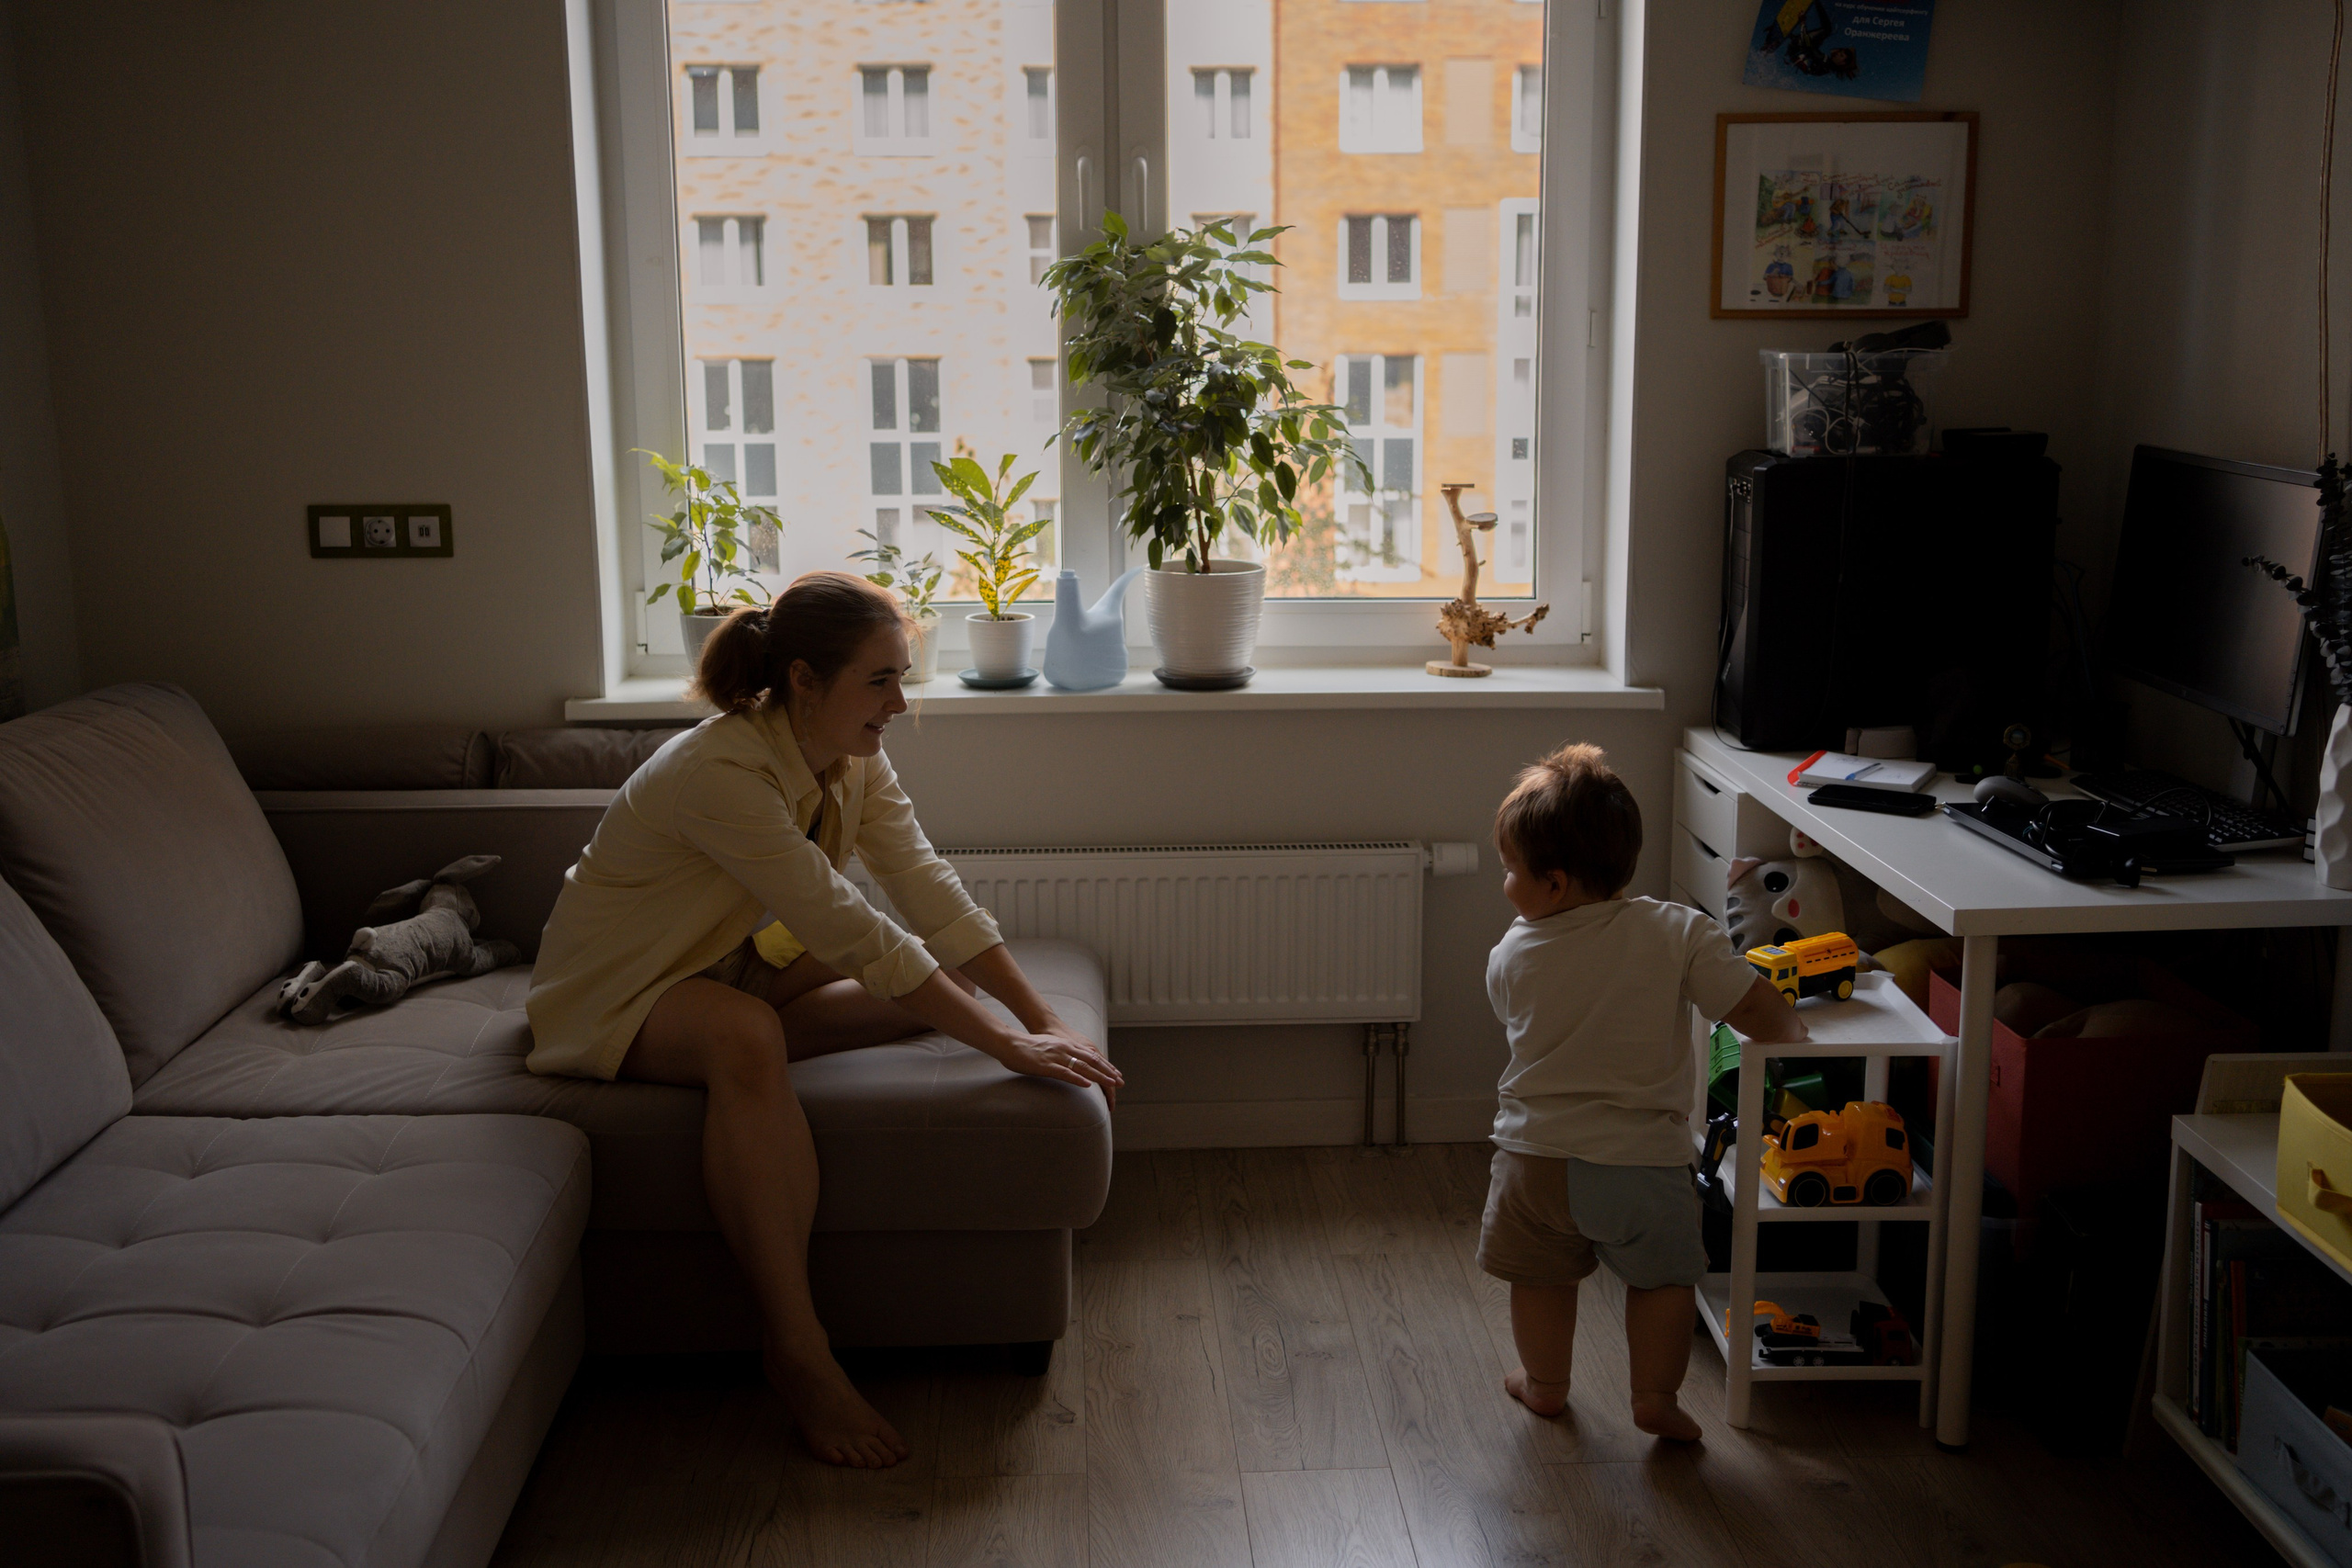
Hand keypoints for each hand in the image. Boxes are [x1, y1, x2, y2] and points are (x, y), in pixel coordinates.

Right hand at [994, 1030, 1122, 1107]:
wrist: (1010, 1043)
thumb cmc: (1027, 1047)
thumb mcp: (1050, 1046)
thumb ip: (1061, 1053)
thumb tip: (1069, 1062)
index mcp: (1067, 1045)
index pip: (1091, 1056)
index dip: (1105, 1066)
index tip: (1116, 1074)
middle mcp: (1065, 1049)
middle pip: (1092, 1062)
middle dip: (1108, 1073)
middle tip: (1120, 1082)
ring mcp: (1057, 1057)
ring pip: (1083, 1067)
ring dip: (1099, 1077)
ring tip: (1111, 1084)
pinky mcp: (1047, 1065)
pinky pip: (1066, 1073)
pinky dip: (1079, 1079)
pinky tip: (1088, 1085)